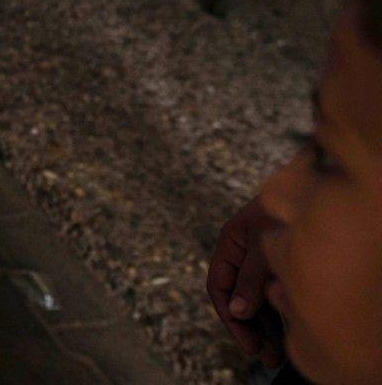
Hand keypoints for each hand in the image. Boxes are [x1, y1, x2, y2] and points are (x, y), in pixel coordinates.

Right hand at [206, 196, 282, 367]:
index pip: (219, 287)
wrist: (317, 182)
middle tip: (267, 355)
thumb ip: (250, 278)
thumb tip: (238, 311)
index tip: (249, 343)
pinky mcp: (282, 261)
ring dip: (265, 322)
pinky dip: (278, 309)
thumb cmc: (286, 208)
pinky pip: (273, 290)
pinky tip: (289, 325)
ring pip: (256, 296)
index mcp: (230, 243)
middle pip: (237, 296)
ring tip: (279, 348)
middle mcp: (244, 252)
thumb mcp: (265, 246)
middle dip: (249, 327)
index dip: (230, 318)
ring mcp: (263, 257)